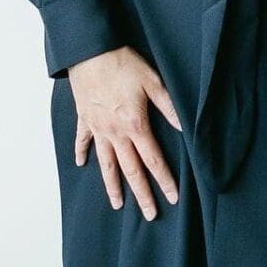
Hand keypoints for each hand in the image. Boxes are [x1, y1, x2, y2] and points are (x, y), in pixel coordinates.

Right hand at [64, 47, 181, 218]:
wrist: (90, 51)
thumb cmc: (123, 63)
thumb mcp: (153, 82)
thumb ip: (169, 107)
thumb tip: (184, 127)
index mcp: (135, 125)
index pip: (153, 160)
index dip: (164, 180)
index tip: (172, 197)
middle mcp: (115, 133)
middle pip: (131, 170)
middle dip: (142, 194)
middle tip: (151, 214)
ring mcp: (97, 128)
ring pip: (106, 164)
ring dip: (112, 186)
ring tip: (118, 204)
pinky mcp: (84, 119)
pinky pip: (82, 141)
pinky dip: (82, 153)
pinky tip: (82, 165)